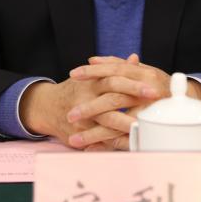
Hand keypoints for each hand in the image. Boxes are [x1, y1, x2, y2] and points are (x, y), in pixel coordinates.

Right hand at [18, 61, 158, 147]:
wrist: (46, 107)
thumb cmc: (75, 89)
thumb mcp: (92, 76)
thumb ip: (115, 68)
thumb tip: (135, 58)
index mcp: (92, 81)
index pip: (115, 78)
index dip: (135, 83)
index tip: (154, 87)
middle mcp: (86, 96)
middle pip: (113, 97)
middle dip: (135, 100)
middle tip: (155, 102)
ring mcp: (81, 116)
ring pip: (106, 120)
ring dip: (126, 124)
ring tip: (144, 127)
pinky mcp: (77, 132)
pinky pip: (98, 138)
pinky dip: (114, 141)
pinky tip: (129, 143)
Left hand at [68, 55, 200, 150]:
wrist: (190, 102)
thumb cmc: (160, 85)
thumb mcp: (143, 71)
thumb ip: (119, 65)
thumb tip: (93, 60)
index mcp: (144, 75)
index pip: (114, 71)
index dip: (93, 73)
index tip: (73, 75)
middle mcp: (147, 92)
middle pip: (113, 99)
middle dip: (89, 108)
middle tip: (70, 115)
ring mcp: (150, 113)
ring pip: (117, 124)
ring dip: (94, 133)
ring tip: (73, 140)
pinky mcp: (150, 132)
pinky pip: (126, 141)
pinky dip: (107, 147)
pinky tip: (91, 150)